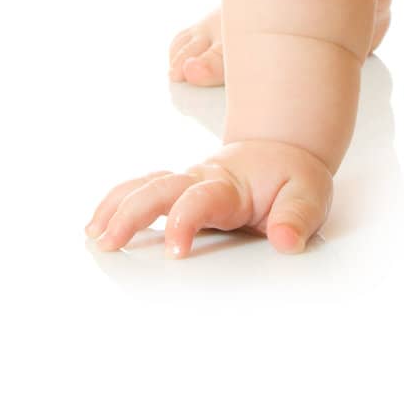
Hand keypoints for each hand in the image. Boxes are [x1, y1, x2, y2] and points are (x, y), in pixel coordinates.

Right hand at [84, 138, 332, 257]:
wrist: (283, 152)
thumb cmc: (292, 177)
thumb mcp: (309, 194)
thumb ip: (297, 217)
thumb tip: (286, 241)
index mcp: (231, 184)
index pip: (201, 199)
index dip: (185, 222)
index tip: (175, 251)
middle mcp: (202, 178)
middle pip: (159, 188)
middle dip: (132, 214)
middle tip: (110, 242)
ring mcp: (186, 182)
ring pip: (144, 185)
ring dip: (117, 206)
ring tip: (94, 235)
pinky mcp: (178, 188)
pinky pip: (141, 188)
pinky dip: (117, 201)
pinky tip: (98, 224)